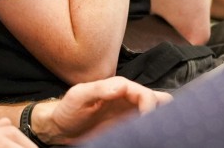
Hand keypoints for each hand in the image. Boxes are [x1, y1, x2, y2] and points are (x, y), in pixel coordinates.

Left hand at [33, 77, 171, 143]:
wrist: (61, 127)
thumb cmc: (68, 109)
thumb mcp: (78, 95)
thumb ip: (98, 88)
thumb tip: (122, 86)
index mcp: (121, 87)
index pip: (146, 94)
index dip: (149, 107)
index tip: (144, 123)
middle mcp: (129, 98)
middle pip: (159, 99)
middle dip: (162, 112)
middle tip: (154, 129)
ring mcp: (130, 112)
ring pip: (158, 111)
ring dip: (160, 119)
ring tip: (154, 134)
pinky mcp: (129, 126)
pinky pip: (147, 125)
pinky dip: (152, 130)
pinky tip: (147, 137)